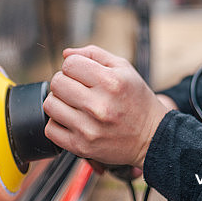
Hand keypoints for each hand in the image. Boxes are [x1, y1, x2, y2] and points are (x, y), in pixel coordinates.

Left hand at [43, 45, 168, 168]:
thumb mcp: (124, 69)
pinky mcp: (81, 147)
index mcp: (110, 82)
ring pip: (50, 105)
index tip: (81, 74)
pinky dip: (58, 123)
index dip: (73, 66)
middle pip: (57, 83)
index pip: (69, 64)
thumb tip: (66, 54)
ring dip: (59, 102)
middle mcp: (99, 106)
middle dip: (64, 82)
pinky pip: (50, 129)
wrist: (151, 137)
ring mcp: (88, 128)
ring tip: (74, 104)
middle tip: (77, 89)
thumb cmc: (137, 100)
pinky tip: (72, 121)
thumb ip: (94, 54)